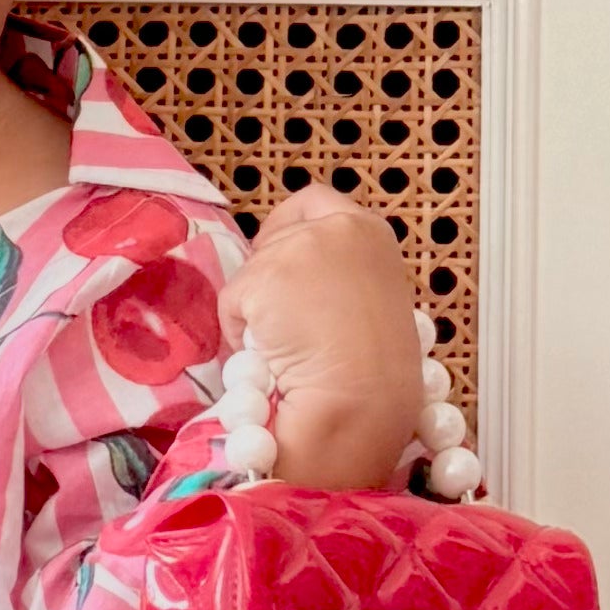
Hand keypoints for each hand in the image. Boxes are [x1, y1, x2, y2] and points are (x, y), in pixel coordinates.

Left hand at [229, 184, 428, 493]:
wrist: (363, 406)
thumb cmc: (376, 374)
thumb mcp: (371, 303)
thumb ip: (338, 277)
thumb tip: (293, 286)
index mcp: (372, 234)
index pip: (314, 203)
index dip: (291, 229)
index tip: (283, 258)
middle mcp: (340, 226)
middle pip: (277, 231)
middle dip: (269, 268)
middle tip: (276, 315)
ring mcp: (300, 248)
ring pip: (254, 271)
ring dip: (259, 308)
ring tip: (285, 348)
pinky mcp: (262, 277)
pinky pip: (233, 305)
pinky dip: (241, 333)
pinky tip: (270, 358)